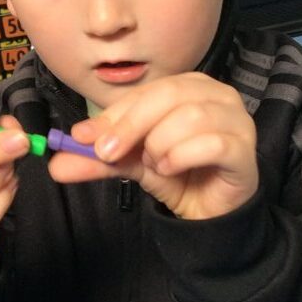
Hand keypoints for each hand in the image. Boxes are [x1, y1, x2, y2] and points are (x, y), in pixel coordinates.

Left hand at [47, 74, 258, 219]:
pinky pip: (213, 143)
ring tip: (155, 165)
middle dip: (131, 125)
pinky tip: (172, 170)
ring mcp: (237, 120)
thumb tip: (56, 163)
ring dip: (160, 144)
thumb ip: (96, 159)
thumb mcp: (129, 163)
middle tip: (108, 153)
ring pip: (190, 116)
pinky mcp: (245, 150)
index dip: (115, 113)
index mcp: (189, 87)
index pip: (147, 91)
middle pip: (168, 95)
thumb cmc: (177, 175)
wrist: (210, 213)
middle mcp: (217, 95)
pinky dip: (183, 156)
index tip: (84, 138)